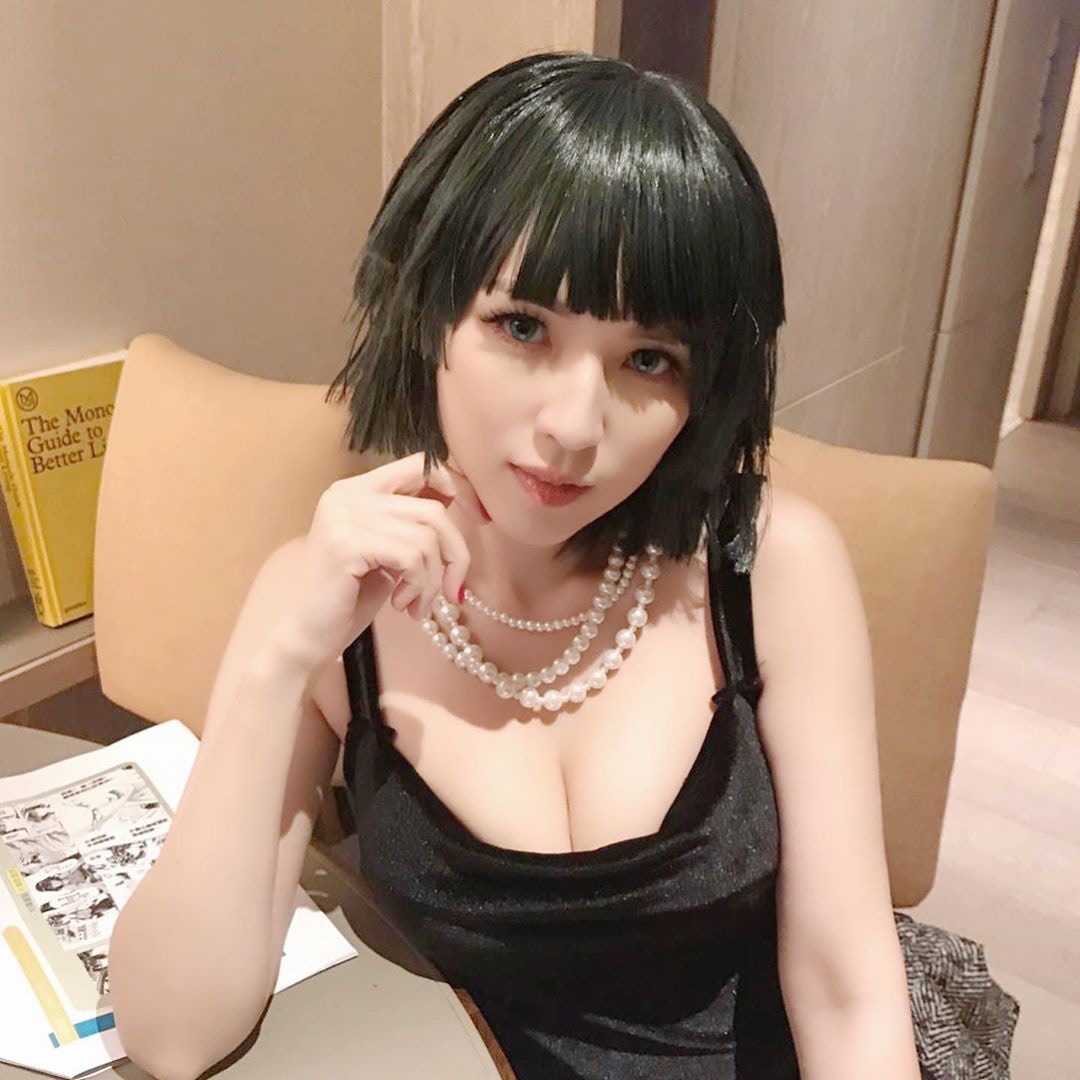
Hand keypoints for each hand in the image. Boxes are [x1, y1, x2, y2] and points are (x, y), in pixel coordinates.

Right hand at [272, 451, 486, 673]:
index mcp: (356, 489)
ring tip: (417, 603)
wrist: (306, 636)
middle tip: (450, 588)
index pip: (421, 464)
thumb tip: (458, 498)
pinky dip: (419, 585)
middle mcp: (347, 494)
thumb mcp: (388, 551)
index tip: (479, 519)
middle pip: (432, 509)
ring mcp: (344, 517)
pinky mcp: (346, 545)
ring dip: (432, 579)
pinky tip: (403, 605)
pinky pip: (411, 557)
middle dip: (455, 553)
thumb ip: (412, 522)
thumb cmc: (350, 597)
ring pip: (427, 536)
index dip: (457, 487)